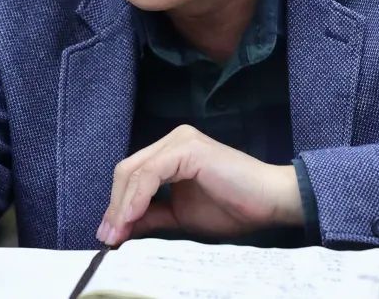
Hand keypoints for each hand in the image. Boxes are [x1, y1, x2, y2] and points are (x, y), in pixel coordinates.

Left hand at [96, 125, 302, 246]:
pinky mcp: (187, 148)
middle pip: (127, 170)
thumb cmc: (234, 208)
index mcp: (171, 152)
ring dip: (121, 206)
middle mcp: (172, 140)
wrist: (270, 202)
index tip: (109, 237)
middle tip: (108, 238)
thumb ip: (152, 216)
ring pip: (135, 171)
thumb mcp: (181, 216)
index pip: (132, 175)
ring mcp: (180, 141)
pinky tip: (132, 218)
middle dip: (114, 206)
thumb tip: (120, 228)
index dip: (117, 206)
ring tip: (116, 234)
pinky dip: (137, 198)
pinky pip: (150, 173)